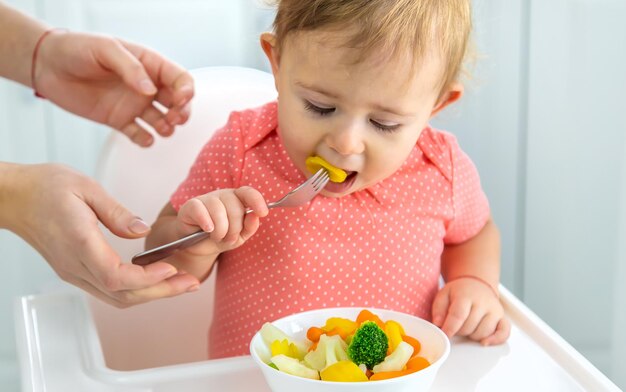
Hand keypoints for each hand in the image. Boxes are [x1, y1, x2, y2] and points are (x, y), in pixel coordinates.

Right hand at [1, 163, 199, 306]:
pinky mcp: (75, 270)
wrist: (14, 197)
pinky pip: (108, 290)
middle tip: (192, 283)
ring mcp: (74, 272)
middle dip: (161, 292)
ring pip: (116, 298)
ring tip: (181, 283)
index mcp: (79, 243)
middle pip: (122, 295)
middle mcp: (75, 265)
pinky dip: (136, 289)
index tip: (172, 269)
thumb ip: (116, 212)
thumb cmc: (46, 187)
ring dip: (151, 294)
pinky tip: (155, 278)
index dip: (147, 279)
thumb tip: (142, 231)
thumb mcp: (86, 188)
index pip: (116, 276)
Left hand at [34, 30, 193, 146]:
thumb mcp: (106, 49)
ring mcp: (133, 104)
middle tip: (174, 118)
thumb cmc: (76, 49)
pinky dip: (146, 140)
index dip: (186, 90)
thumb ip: (130, 68)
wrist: (48, 66)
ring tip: (162, 128)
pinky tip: (145, 139)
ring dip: (169, 127)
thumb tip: (150, 91)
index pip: (179, 78)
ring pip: (163, 120)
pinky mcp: (119, 120)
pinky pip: (139, 134)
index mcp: (148, 64)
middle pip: (177, 102)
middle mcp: (145, 86)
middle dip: (182, 112)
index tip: (180, 99)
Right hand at [176, 187, 268, 256]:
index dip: (257, 201)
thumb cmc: (219, 237)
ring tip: (216, 237)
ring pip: (218, 210)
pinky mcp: (191, 205)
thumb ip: (250, 227)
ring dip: (220, 230)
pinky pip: (200, 210)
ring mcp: (206, 198)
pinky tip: (207, 230)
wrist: (196, 246)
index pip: (249, 193)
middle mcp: (223, 195)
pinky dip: (206, 223)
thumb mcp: (239, 237)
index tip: (263, 213)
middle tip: (228, 239)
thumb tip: (255, 216)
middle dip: (234, 229)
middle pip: (235, 207)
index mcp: (237, 200)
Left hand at [431, 277, 510, 344]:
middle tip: (455, 325)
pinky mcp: (502, 318)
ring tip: (467, 325)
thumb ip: (438, 309)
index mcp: (466, 295)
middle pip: (469, 327)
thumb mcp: (444, 295)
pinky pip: (503, 333)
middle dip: (458, 331)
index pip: (458, 315)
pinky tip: (485, 343)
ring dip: (471, 335)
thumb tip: (439, 324)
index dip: (450, 328)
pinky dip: (495, 340)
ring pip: (482, 333)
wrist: (476, 284)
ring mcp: (495, 311)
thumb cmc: (459, 292)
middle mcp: (483, 303)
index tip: (444, 335)